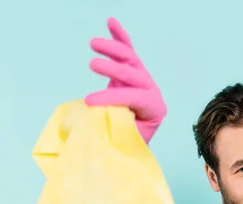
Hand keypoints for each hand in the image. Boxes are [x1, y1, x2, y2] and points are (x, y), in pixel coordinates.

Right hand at [85, 17, 166, 143]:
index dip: (112, 98)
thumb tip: (97, 117)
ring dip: (112, 48)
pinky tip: (111, 22)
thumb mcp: (126, 140)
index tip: (89, 101)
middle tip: (92, 65)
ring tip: (94, 43)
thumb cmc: (129, 142)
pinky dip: (119, 36)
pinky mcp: (132, 71)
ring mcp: (142, 79)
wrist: (135, 140)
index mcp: (154, 109)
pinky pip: (127, 51)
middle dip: (113, 68)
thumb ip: (116, 128)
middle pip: (134, 74)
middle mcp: (151, 90)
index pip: (134, 98)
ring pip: (130, 58)